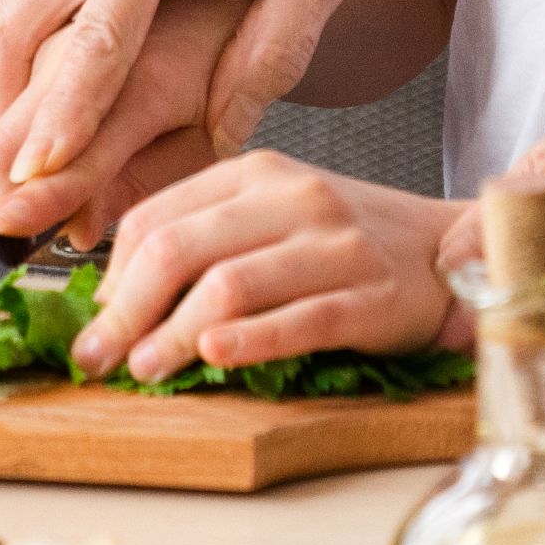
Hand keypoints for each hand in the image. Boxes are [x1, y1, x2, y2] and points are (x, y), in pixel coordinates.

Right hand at [0, 0, 380, 238]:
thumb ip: (277, 51)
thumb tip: (222, 138)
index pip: (97, 36)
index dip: (63, 119)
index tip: (34, 185)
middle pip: (14, 33)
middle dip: (3, 130)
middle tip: (11, 216)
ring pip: (7, 22)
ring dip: (5, 106)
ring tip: (21, 191)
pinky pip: (32, 4)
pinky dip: (29, 70)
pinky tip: (52, 130)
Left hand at [67, 149, 456, 381]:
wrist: (446, 252)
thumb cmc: (344, 244)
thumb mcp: (270, 219)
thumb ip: (204, 242)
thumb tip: (117, 301)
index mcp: (255, 173)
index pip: (155, 218)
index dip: (113, 278)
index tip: (97, 324)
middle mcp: (292, 198)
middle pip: (179, 249)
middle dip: (126, 312)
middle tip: (100, 359)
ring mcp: (334, 246)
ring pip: (228, 287)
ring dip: (173, 336)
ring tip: (146, 370)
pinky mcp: (369, 296)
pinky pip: (297, 320)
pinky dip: (248, 342)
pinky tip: (214, 359)